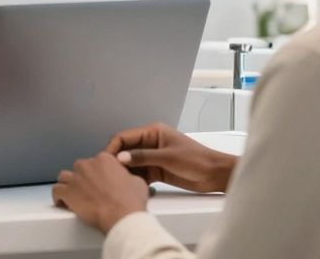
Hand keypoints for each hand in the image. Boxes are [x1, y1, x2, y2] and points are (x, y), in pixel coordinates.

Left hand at [53, 153, 149, 232]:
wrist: (121, 216)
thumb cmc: (130, 201)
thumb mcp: (137, 182)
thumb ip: (127, 175)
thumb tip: (126, 179)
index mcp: (104, 159)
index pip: (97, 162)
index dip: (98, 173)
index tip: (100, 182)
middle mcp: (87, 165)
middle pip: (80, 168)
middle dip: (84, 178)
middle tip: (90, 190)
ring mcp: (75, 178)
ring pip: (65, 177)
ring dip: (69, 184)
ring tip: (74, 194)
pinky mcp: (67, 192)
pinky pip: (56, 190)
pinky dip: (58, 196)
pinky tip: (62, 202)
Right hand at [103, 122, 236, 192]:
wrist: (215, 175)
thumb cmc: (196, 160)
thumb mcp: (167, 157)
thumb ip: (143, 157)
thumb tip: (121, 158)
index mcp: (152, 132)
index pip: (125, 137)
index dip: (114, 147)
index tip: (105, 161)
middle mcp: (150, 143)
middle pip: (126, 150)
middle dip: (117, 161)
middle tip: (108, 175)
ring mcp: (153, 157)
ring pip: (131, 163)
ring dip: (125, 172)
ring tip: (117, 183)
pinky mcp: (157, 170)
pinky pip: (140, 173)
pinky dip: (134, 179)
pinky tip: (129, 187)